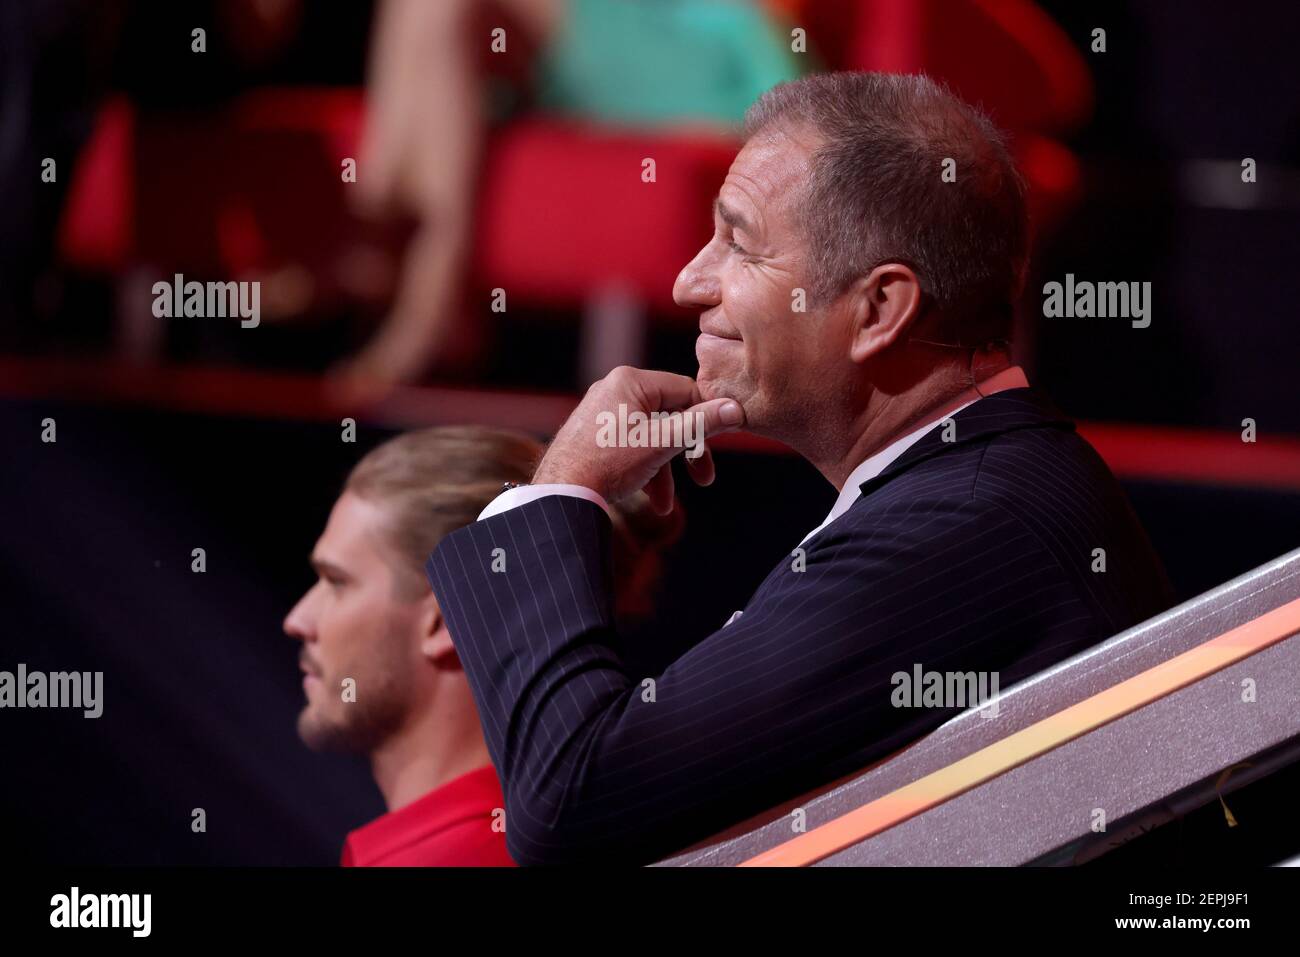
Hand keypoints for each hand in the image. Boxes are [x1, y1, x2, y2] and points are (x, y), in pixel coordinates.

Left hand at [532, 367, 746, 514]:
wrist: (561, 493)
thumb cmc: (609, 464)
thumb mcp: (662, 443)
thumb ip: (701, 424)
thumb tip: (737, 409)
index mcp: (630, 380)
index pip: (686, 390)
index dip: (708, 416)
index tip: (724, 441)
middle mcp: (615, 389)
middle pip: (670, 415)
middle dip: (687, 452)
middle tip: (705, 478)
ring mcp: (604, 412)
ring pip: (652, 435)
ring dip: (666, 469)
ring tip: (666, 503)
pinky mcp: (596, 434)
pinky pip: (633, 446)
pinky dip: (646, 470)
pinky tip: (653, 499)